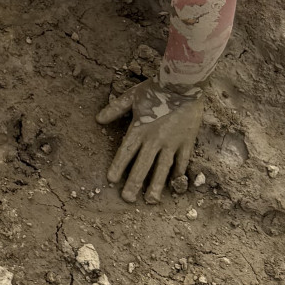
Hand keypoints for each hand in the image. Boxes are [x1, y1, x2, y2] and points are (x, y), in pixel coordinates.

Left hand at [97, 79, 203, 203]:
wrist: (183, 84)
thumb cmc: (156, 89)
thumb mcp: (132, 96)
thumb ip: (115, 109)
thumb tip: (98, 119)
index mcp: (139, 129)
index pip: (125, 152)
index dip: (118, 166)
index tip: (111, 180)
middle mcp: (154, 140)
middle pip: (142, 166)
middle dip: (134, 184)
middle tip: (128, 199)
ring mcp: (171, 143)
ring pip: (162, 169)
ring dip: (156, 185)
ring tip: (151, 200)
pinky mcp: (186, 142)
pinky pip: (182, 161)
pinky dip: (178, 173)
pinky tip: (175, 184)